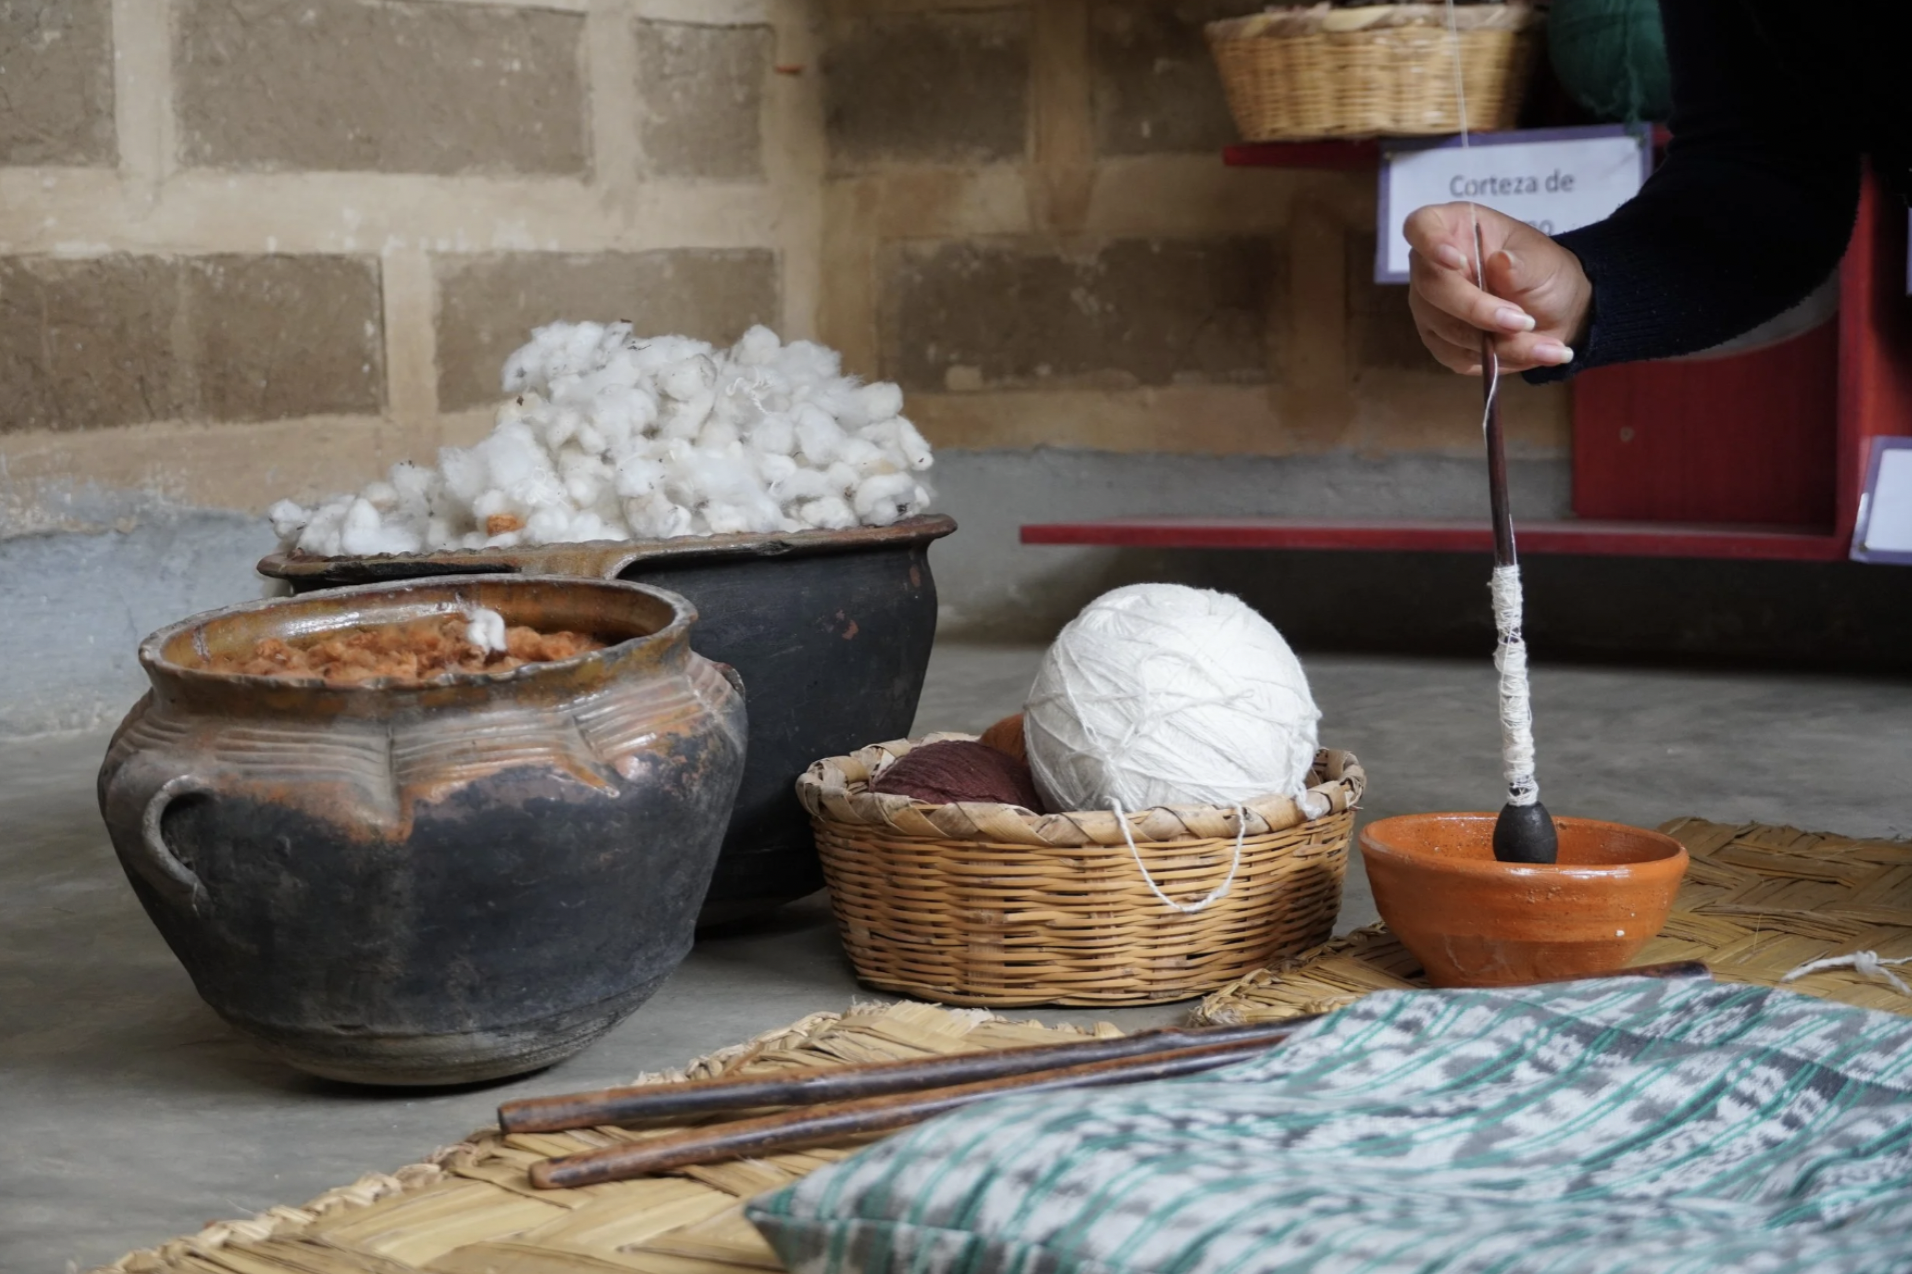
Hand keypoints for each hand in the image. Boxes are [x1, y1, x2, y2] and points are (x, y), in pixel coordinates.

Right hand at [1405, 202, 1591, 374]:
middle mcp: (1431, 268)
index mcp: (1455, 229)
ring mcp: (1431, 308)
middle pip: (1432, 288)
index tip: (1458, 261)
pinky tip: (1536, 353)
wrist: (1553, 311)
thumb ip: (1523, 264)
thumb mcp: (1544, 261)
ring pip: (1448, 330)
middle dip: (1477, 310)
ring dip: (1500, 344)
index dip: (1431, 243)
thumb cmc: (1543, 272)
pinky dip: (1500, 360)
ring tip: (1550, 347)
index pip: (1421, 227)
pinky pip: (1459, 356)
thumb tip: (1501, 263)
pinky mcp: (1440, 342)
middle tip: (1524, 322)